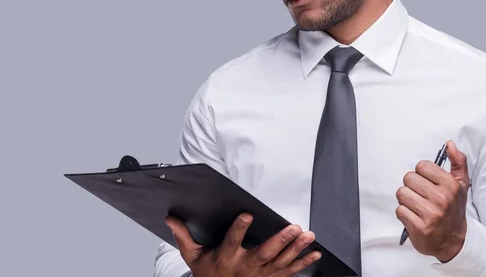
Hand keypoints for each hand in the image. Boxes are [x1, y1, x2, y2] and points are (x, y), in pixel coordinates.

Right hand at [165, 213, 321, 276]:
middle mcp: (245, 267)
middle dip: (280, 240)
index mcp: (226, 257)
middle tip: (292, 227)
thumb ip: (183, 236)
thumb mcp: (192, 256)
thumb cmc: (208, 273)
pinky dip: (304, 263)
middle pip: (264, 253)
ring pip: (281, 261)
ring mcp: (261, 274)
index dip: (239, 228)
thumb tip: (170, 217)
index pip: (232, 241)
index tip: (247, 214)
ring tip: (307, 235)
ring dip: (296, 249)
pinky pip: (289, 271)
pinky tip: (315, 253)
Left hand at [395, 140, 469, 262]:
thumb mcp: (461, 185)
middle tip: (421, 196)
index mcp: (451, 185)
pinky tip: (414, 217)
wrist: (453, 241)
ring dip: (406, 200)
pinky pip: (399, 210)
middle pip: (409, 178)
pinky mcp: (419, 228)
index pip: (422, 166)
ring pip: (401, 193)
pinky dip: (404, 214)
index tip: (427, 182)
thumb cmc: (454, 210)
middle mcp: (442, 199)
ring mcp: (431, 214)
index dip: (421, 174)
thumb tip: (450, 144)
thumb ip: (458, 162)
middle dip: (412, 187)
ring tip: (417, 206)